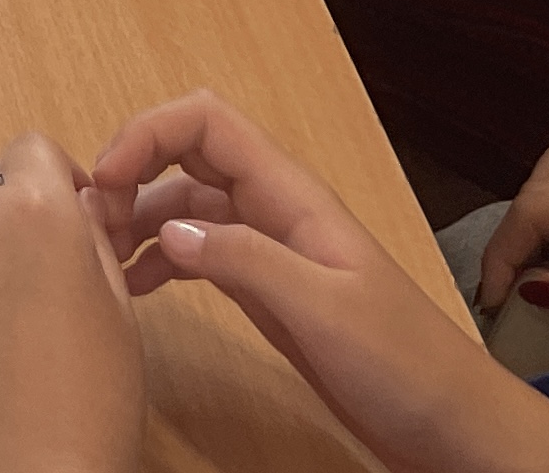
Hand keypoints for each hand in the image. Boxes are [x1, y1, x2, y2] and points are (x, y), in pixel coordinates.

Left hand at [0, 138, 143, 472]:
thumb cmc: (93, 395)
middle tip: (53, 269)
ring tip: (19, 312)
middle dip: (21, 212)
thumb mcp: (119, 304)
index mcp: (34, 208)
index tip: (78, 215)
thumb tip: (79, 205)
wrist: (28, 471)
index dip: (60, 177)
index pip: (34, 147)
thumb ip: (91, 237)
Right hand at [89, 92, 548, 472]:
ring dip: (139, 216)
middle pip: (187, 154)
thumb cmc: (405, 363)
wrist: (455, 427)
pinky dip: (160, 257)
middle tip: (93, 224)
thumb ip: (248, 261)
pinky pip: (199, 252)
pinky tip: (138, 286)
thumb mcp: (325, 309)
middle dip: (132, 169)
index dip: (147, 132)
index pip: (207, 121)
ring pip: (186, 204)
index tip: (104, 179)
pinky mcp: (267, 291)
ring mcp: (270, 250)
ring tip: (103, 258)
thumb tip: (165, 227)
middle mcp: (276, 211)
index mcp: (294, 197)